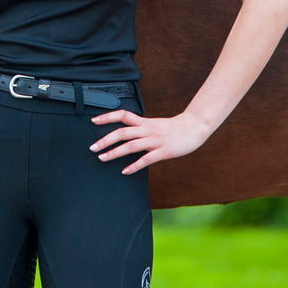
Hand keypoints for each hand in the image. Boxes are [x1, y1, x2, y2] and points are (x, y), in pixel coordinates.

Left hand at [89, 109, 212, 174]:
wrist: (194, 127)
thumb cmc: (173, 128)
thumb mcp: (154, 124)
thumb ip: (141, 129)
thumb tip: (126, 135)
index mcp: (144, 122)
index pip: (122, 115)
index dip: (107, 117)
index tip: (93, 121)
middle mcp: (147, 130)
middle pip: (122, 132)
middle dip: (105, 140)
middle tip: (92, 147)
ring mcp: (155, 140)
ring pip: (131, 145)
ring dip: (115, 152)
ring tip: (102, 158)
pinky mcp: (164, 151)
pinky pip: (146, 159)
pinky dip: (134, 165)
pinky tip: (125, 171)